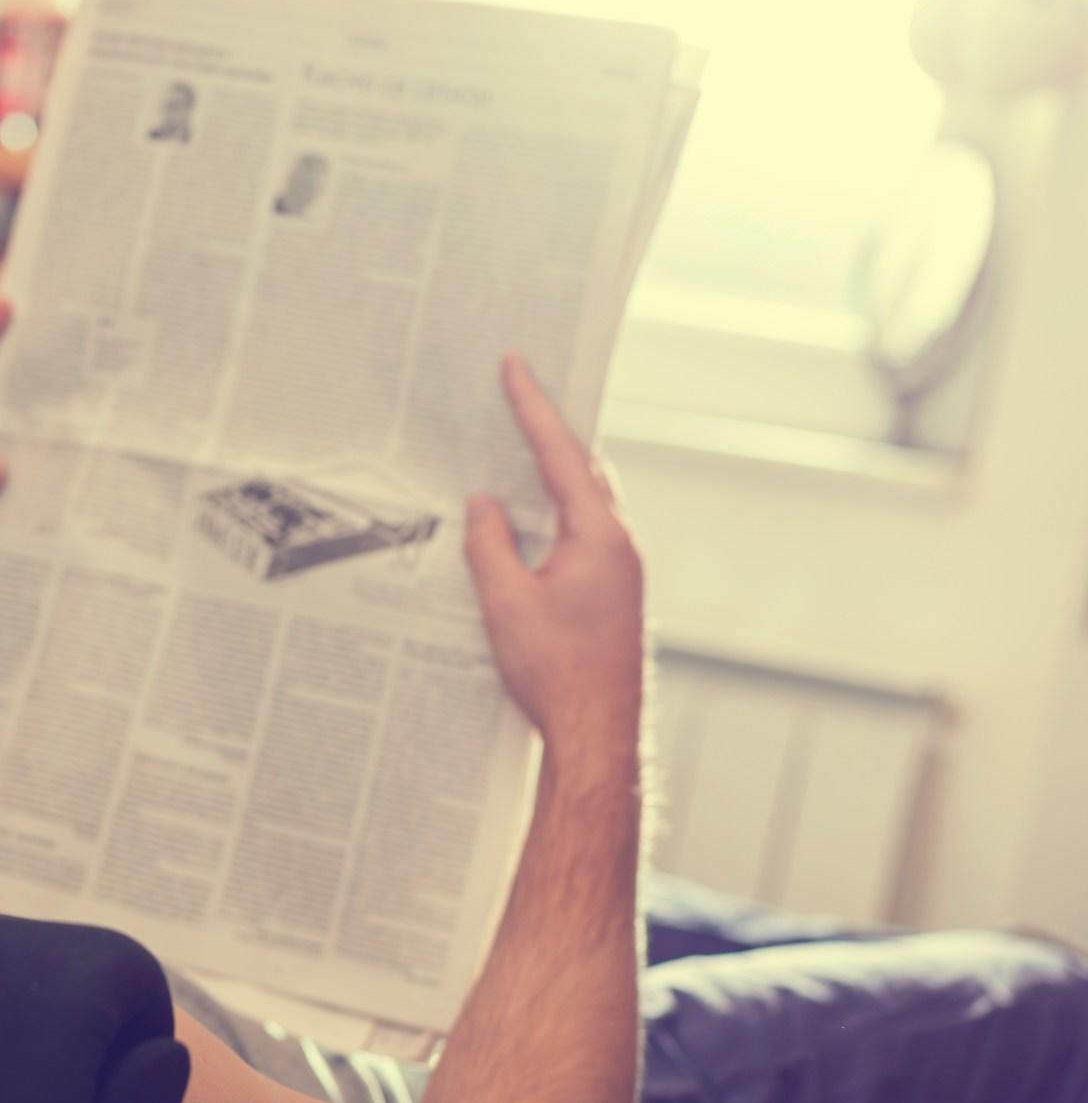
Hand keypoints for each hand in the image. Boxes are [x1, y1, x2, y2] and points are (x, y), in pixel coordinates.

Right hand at [463, 355, 643, 774]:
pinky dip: (555, 511)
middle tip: (517, 391)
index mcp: (598, 537)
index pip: (560, 455)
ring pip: (584, 503)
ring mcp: (620, 572)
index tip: (515, 365)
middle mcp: (618, 546)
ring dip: (552, 472)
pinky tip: (529, 520)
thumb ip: (488, 544)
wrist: (596, 736)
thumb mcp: (505, 603)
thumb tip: (482, 505)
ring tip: (519, 443)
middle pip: (581, 470)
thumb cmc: (555, 674)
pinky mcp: (612, 595)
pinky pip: (582, 533)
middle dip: (547, 430)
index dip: (532, 408)